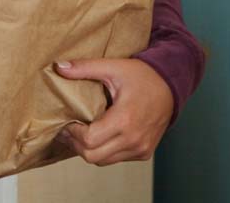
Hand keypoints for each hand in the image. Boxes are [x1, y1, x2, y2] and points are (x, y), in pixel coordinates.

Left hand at [52, 58, 172, 165]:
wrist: (171, 86)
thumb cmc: (141, 76)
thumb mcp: (112, 67)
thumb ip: (84, 68)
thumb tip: (59, 67)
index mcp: (124, 120)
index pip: (88, 140)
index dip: (72, 132)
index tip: (67, 120)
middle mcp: (134, 139)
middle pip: (92, 156)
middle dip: (75, 144)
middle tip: (68, 129)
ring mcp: (141, 148)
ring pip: (103, 161)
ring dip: (88, 150)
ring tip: (80, 132)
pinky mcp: (144, 152)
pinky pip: (116, 159)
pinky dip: (103, 151)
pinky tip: (98, 136)